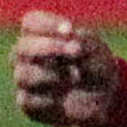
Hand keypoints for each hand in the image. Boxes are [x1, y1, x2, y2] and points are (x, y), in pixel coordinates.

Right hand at [12, 10, 122, 126]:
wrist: (104, 100)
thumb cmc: (95, 67)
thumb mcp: (97, 51)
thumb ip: (84, 44)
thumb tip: (72, 45)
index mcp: (41, 35)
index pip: (30, 22)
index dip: (47, 24)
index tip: (70, 30)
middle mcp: (27, 56)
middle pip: (22, 47)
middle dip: (49, 47)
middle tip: (76, 51)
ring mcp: (26, 80)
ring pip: (23, 74)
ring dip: (53, 74)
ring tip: (76, 77)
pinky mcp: (28, 104)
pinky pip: (28, 100)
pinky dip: (49, 98)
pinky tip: (64, 98)